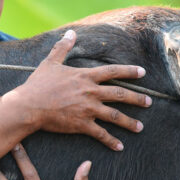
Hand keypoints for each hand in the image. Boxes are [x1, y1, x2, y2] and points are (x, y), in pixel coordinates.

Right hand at [16, 29, 150, 150]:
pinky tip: (119, 146)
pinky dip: (111, 141)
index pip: (113, 72)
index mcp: (85, 76)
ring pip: (115, 115)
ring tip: (140, 127)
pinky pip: (101, 133)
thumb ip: (63, 47)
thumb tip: (71, 33)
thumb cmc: (38, 84)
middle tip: (149, 102)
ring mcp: (88, 109)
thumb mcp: (50, 62)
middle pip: (120, 94)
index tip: (143, 73)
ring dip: (129, 122)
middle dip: (137, 99)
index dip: (129, 71)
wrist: (29, 105)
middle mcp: (91, 92)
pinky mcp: (82, 124)